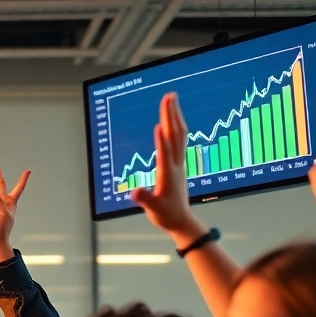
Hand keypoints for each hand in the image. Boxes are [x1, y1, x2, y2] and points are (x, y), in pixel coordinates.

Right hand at [131, 93, 203, 242]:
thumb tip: (135, 192)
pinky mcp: (177, 163)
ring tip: (171, 99)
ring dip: (175, 115)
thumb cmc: (165, 214)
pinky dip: (176, 126)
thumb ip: (144, 199)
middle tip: (168, 97)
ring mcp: (178, 162)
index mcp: (167, 174)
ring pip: (179, 134)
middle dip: (171, 115)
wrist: (180, 219)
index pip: (165, 153)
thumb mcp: (152, 209)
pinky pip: (178, 139)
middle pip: (175, 135)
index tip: (159, 124)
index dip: (161, 140)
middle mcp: (175, 164)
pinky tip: (172, 120)